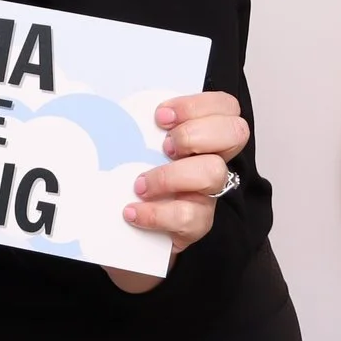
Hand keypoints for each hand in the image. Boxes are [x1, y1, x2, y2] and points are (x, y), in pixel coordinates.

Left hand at [108, 91, 249, 292]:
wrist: (121, 235)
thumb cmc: (127, 184)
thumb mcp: (130, 149)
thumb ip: (132, 126)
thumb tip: (105, 105)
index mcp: (199, 135)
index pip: (225, 107)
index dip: (199, 105)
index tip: (160, 115)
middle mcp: (211, 161)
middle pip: (234, 132)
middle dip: (195, 134)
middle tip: (164, 146)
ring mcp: (207, 193)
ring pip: (213, 173)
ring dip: (172, 175)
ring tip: (140, 184)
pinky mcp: (196, 225)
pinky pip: (190, 216)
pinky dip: (157, 213)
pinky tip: (132, 212)